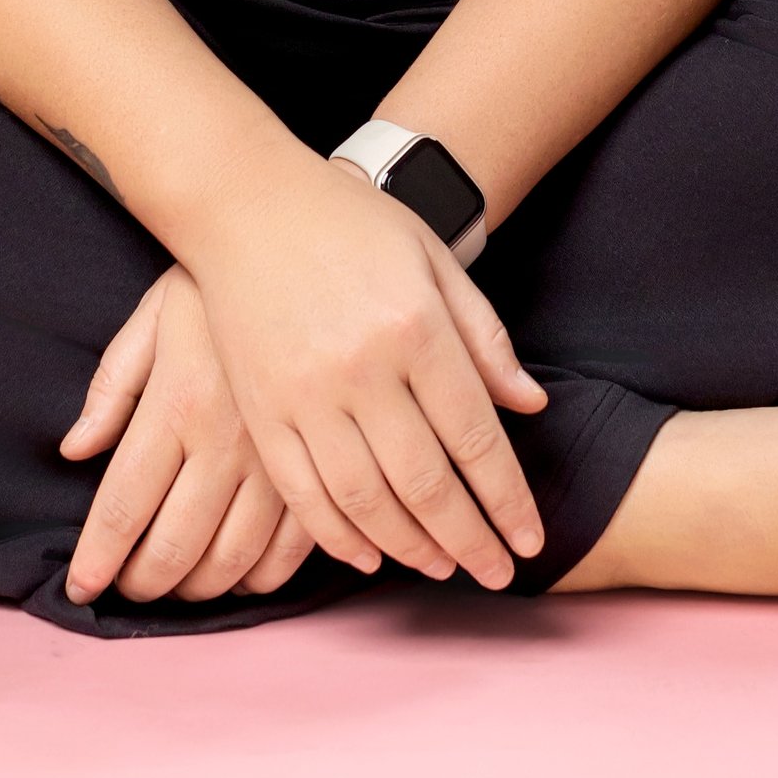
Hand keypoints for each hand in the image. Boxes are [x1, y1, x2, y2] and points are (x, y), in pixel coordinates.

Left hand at [61, 267, 313, 606]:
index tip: (80, 589)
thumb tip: (75, 451)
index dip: (98, 560)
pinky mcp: (322, 464)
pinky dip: (260, 579)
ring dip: (198, 590)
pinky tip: (240, 573)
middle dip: (142, 584)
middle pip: (175, 547)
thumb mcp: (150, 319)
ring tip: (177, 584)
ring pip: (232, 560)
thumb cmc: (217, 285)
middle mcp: (227, 441)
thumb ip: (112, 388)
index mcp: (177, 404)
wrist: (305, 247)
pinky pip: (291, 552)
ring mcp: (280, 458)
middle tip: (127, 588)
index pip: (123, 507)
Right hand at [179, 157, 550, 589]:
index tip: (529, 540)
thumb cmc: (350, 222)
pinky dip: (337, 536)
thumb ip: (484, 335)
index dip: (507, 499)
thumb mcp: (432, 258)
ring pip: (365, 501)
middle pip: (425, 483)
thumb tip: (530, 406)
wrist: (246, 202)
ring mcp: (304, 395)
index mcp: (414, 328)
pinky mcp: (261, 411)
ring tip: (442, 568)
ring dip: (410, 548)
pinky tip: (368, 555)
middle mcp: (361, 369)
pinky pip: (302, 494)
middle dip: (469, 540)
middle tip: (498, 576)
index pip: (474, 437)